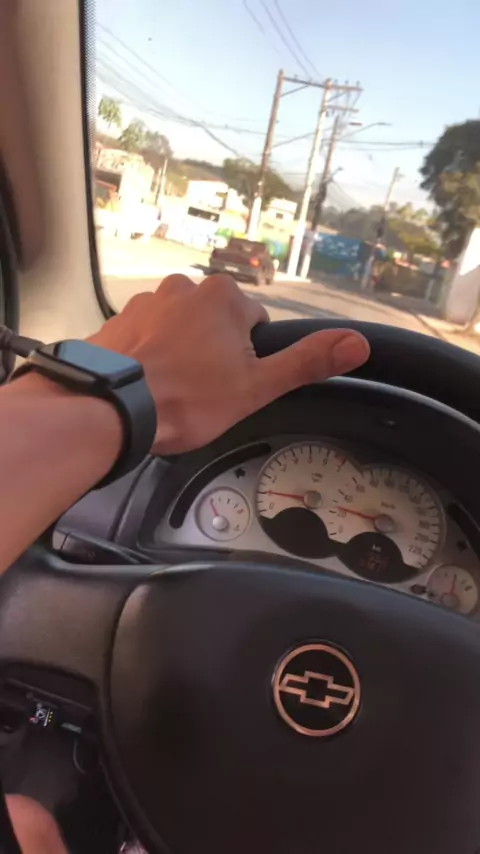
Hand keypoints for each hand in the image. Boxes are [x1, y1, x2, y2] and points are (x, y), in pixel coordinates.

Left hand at [90, 274, 369, 453]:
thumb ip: (307, 362)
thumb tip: (358, 343)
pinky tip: (144, 385)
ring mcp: (145, 301)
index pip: (254, 325)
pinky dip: (147, 356)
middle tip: (202, 392)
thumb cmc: (188, 398)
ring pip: (179, 330)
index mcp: (224, 296)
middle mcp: (183, 287)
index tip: (231, 385)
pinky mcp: (116, 321)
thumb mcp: (257, 386)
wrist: (111, 407)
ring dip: (179, 354)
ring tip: (170, 391)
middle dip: (213, 354)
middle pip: (215, 325)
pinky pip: (144, 337)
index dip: (248, 360)